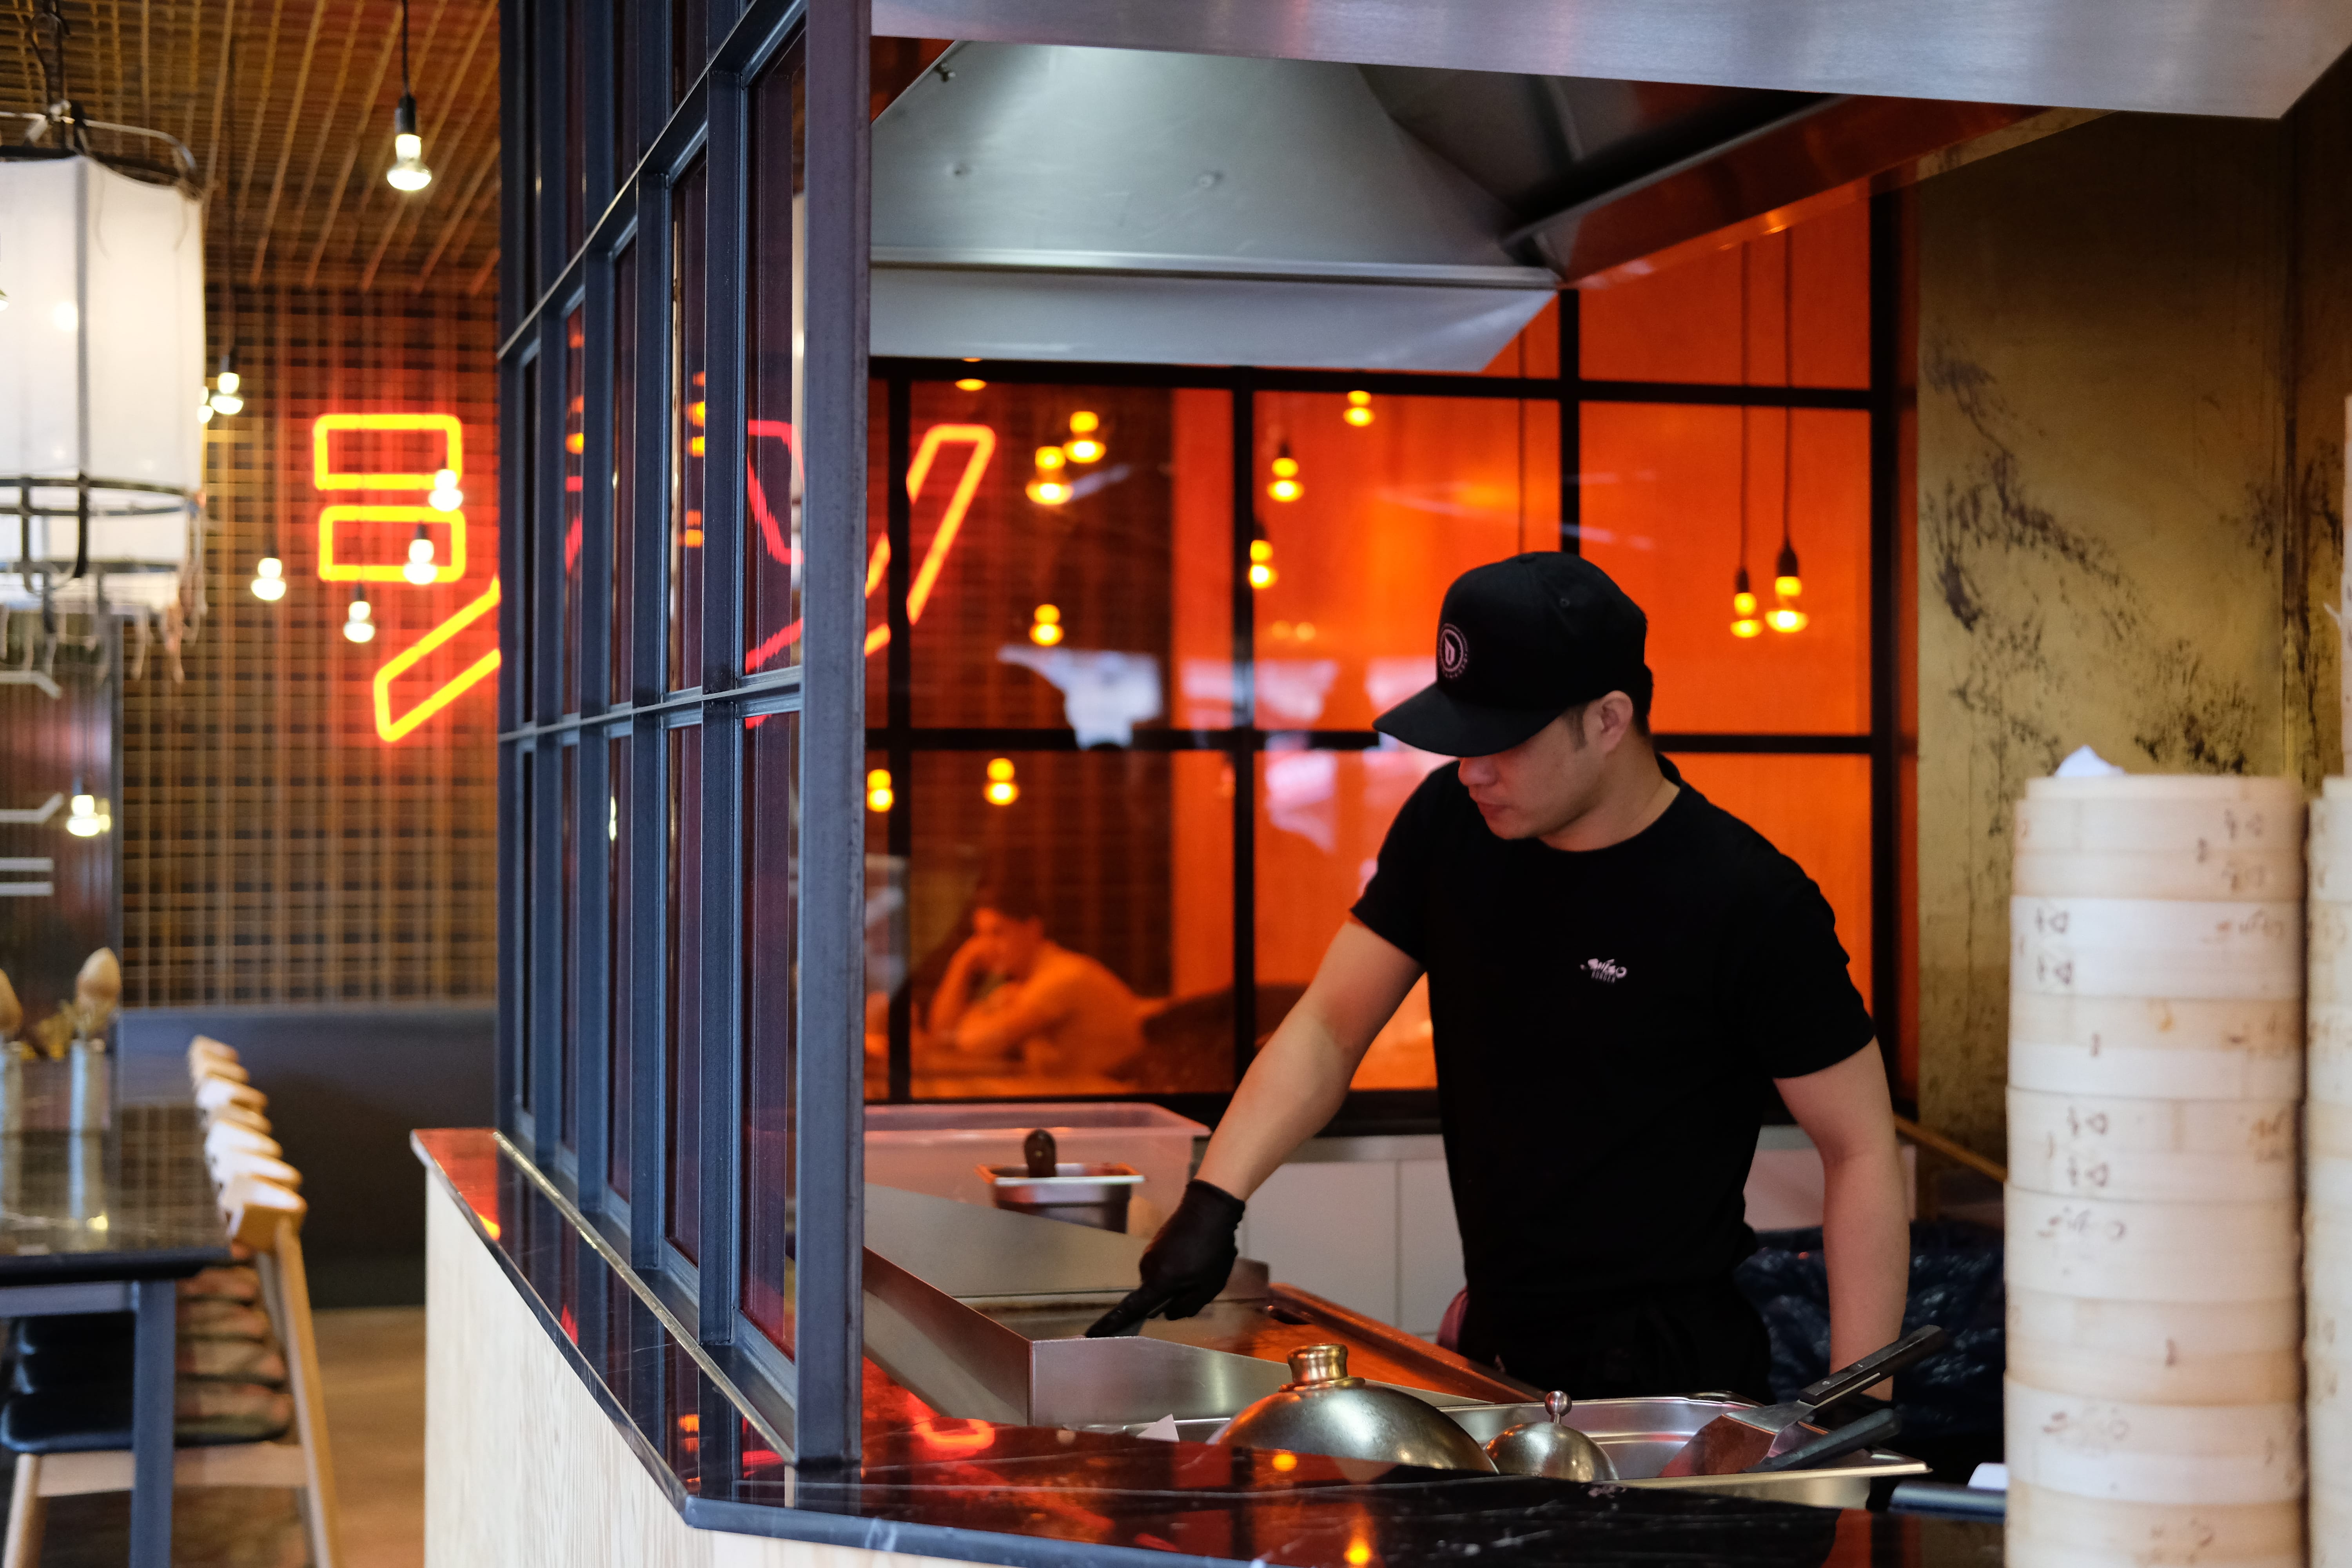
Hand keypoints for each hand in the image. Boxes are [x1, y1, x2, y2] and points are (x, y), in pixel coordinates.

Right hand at [1085, 1180, 1245, 1336]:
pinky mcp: (1155, 1243)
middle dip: (1172, 1295)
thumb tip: (1167, 1312)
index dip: (1112, 1323)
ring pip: (1159, 1279)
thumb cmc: (1211, 1250)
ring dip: (1176, 1279)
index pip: (1130, 1308)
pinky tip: (1196, 1255)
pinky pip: (1163, 1266)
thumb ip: (1187, 1306)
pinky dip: (1177, 1267)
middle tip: (1199, 1284)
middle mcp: (1147, 1268)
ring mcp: (1150, 1253)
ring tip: (1201, 1265)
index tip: (1090, 1333)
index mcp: (1158, 1281)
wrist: (1209, 1207)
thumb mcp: (1208, 1287)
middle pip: (1152, 1294)